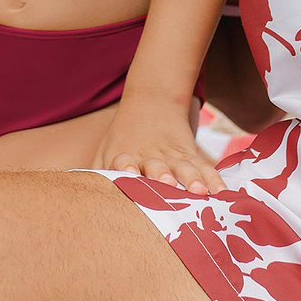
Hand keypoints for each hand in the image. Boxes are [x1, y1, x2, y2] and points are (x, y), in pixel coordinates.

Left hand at [92, 93, 225, 195]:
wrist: (152, 101)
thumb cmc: (123, 137)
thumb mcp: (105, 151)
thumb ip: (94, 175)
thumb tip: (78, 198)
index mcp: (125, 155)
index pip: (123, 162)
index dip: (126, 168)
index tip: (130, 174)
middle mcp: (150, 156)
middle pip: (157, 166)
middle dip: (163, 176)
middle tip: (169, 185)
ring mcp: (172, 155)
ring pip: (184, 166)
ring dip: (192, 179)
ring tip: (199, 192)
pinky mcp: (190, 154)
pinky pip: (203, 167)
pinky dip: (213, 178)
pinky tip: (221, 191)